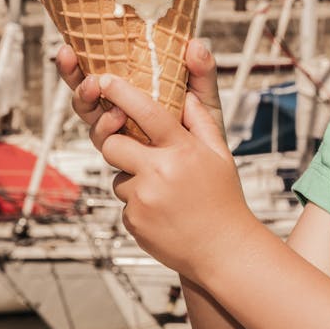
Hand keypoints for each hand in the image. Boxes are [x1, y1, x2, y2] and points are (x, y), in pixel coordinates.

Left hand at [55, 40, 255, 277]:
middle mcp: (159, 171)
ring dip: (133, 179)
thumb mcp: (220, 155)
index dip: (121, 92)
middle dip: (118, 144)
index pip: (146, 111)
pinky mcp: (133, 221)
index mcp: (182, 150)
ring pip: (117, 176)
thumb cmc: (223, 199)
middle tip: (137, 151)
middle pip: (112, 144)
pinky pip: (123, 203)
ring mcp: (143, 198)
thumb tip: (187, 96)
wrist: (223, 249)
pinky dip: (138, 205)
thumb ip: (201, 122)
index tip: (105, 79)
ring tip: (165, 193)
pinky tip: (163, 213)